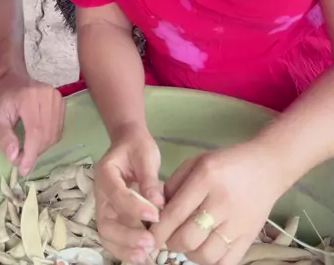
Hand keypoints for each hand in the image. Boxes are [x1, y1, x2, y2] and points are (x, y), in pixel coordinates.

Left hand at [0, 71, 64, 174]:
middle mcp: (48, 96)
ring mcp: (57, 98)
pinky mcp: (62, 102)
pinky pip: (58, 129)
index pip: (35, 131)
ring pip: (54, 134)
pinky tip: (36, 140)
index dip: (31, 154)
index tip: (23, 170)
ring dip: (41, 148)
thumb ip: (3, 136)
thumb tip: (14, 157)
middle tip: (20, 159)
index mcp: (29, 98)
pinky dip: (48, 140)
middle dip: (34, 153)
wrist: (13, 77)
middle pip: (46, 135)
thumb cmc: (3, 97)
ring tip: (27, 149)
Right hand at [94, 124, 164, 263]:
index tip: (156, 215)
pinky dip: (126, 250)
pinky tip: (143, 257)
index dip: (134, 207)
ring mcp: (106, 208)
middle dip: (126, 237)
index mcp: (105, 173)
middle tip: (150, 243)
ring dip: (125, 249)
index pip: (116, 194)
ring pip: (108, 235)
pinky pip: (115, 238)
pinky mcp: (114, 217)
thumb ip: (150, 179)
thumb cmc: (137, 147)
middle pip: (105, 223)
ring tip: (146, 257)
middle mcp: (101, 194)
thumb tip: (158, 204)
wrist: (129, 143)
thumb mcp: (146, 155)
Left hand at [151, 140, 288, 264]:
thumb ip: (174, 184)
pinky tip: (206, 250)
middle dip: (171, 242)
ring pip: (206, 255)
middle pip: (188, 238)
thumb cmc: (227, 162)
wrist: (267, 167)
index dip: (158, 229)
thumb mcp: (197, 162)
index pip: (176, 212)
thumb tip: (157, 210)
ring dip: (190, 254)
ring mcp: (238, 223)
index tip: (149, 236)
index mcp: (206, 178)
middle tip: (169, 237)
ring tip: (188, 243)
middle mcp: (222, 202)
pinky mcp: (250, 237)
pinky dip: (211, 261)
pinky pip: (226, 262)